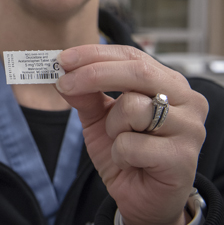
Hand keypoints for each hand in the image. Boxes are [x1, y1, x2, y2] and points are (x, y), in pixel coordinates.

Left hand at [56, 45, 207, 224]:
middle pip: (137, 71)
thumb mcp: (99, 118)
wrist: (143, 198)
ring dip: (111, 126)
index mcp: (168, 82)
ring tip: (120, 141)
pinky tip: (131, 163)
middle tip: (64, 83)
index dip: (95, 54)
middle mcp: (186, 99)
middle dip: (93, 75)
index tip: (63, 59)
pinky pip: (133, 144)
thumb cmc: (128, 152)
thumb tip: (64, 73)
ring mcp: (189, 127)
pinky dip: (120, 153)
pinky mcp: (182, 157)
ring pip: (133, 107)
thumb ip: (85, 94)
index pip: (131, 55)